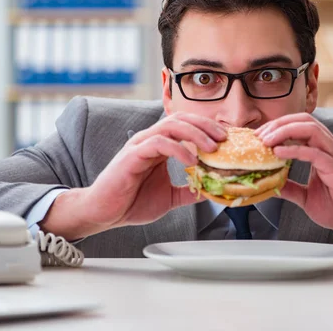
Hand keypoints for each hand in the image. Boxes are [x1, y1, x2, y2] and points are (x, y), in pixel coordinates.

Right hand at [39, 113, 225, 239]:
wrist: (105, 213)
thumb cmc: (132, 202)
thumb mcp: (170, 196)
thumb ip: (189, 189)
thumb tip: (211, 190)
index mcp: (159, 146)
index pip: (186, 126)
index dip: (207, 129)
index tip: (227, 139)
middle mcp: (150, 140)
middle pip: (181, 119)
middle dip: (206, 126)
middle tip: (224, 138)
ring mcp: (140, 145)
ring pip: (171, 126)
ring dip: (195, 134)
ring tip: (212, 148)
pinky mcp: (132, 155)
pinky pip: (158, 143)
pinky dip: (178, 148)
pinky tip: (191, 159)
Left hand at [256, 113, 332, 252]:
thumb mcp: (307, 197)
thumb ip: (290, 187)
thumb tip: (270, 184)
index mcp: (323, 150)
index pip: (300, 126)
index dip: (278, 127)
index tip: (259, 137)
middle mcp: (331, 148)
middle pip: (304, 120)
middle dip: (278, 124)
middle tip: (259, 136)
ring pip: (311, 129)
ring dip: (285, 131)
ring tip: (266, 141)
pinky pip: (315, 152)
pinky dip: (295, 149)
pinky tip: (279, 152)